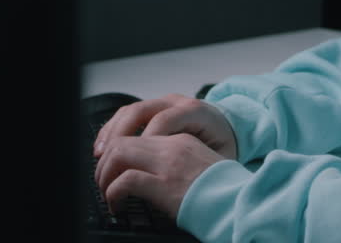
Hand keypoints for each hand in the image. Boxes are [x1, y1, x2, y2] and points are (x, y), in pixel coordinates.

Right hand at [94, 93, 237, 159]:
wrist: (227, 126)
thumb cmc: (222, 144)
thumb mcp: (221, 155)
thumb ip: (203, 164)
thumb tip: (185, 183)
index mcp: (196, 112)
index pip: (165, 121)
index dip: (147, 140)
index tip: (135, 164)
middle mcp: (177, 103)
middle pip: (141, 110)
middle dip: (121, 135)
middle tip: (108, 159)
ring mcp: (162, 104)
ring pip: (130, 110)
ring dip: (112, 132)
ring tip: (101, 155)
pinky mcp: (152, 109)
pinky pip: (126, 114)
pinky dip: (112, 129)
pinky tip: (104, 148)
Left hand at [95, 133, 225, 218]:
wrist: (238, 200)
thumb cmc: (222, 189)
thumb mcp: (200, 164)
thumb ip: (177, 159)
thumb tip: (150, 172)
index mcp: (181, 140)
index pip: (137, 135)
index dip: (116, 150)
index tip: (111, 168)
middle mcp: (172, 146)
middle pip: (121, 141)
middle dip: (103, 162)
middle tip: (101, 182)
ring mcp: (167, 163)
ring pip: (117, 155)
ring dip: (104, 176)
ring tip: (107, 193)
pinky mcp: (164, 184)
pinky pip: (124, 181)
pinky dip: (113, 194)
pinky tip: (118, 206)